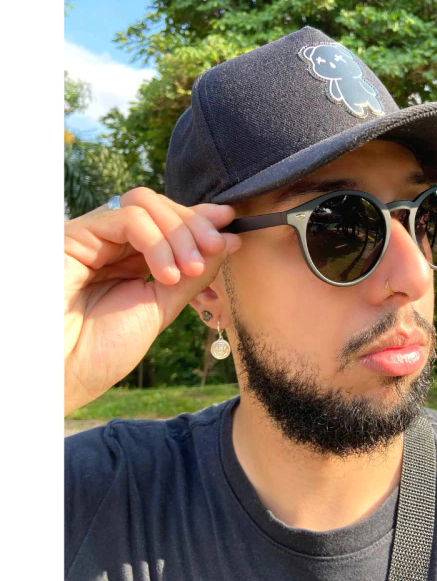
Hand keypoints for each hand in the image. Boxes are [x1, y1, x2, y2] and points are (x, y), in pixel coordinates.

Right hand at [64, 188, 240, 415]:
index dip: (201, 217)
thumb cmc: (103, 349)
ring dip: (179, 232)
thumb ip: (193, 274)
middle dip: (195, 225)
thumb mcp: (161, 307)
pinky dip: (156, 240)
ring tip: (189, 269)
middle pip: (161, 207)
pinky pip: (127, 218)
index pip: (170, 223)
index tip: (231, 221)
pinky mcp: (76, 235)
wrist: (63, 375)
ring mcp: (94, 237)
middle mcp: (113, 244)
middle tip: (216, 248)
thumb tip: (230, 241)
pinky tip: (165, 274)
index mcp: (133, 260)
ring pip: (145, 205)